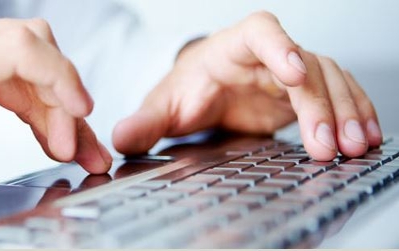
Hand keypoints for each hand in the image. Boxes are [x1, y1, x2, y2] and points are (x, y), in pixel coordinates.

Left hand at [113, 11, 381, 159]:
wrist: (203, 90)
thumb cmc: (187, 89)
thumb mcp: (163, 105)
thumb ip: (145, 122)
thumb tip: (122, 137)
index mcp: (230, 49)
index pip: (259, 32)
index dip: (279, 47)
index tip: (294, 73)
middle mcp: (267, 55)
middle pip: (305, 63)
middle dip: (320, 103)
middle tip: (326, 142)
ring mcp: (290, 72)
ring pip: (329, 79)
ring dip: (345, 111)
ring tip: (353, 146)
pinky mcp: (305, 93)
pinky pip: (339, 93)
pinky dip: (354, 112)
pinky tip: (365, 137)